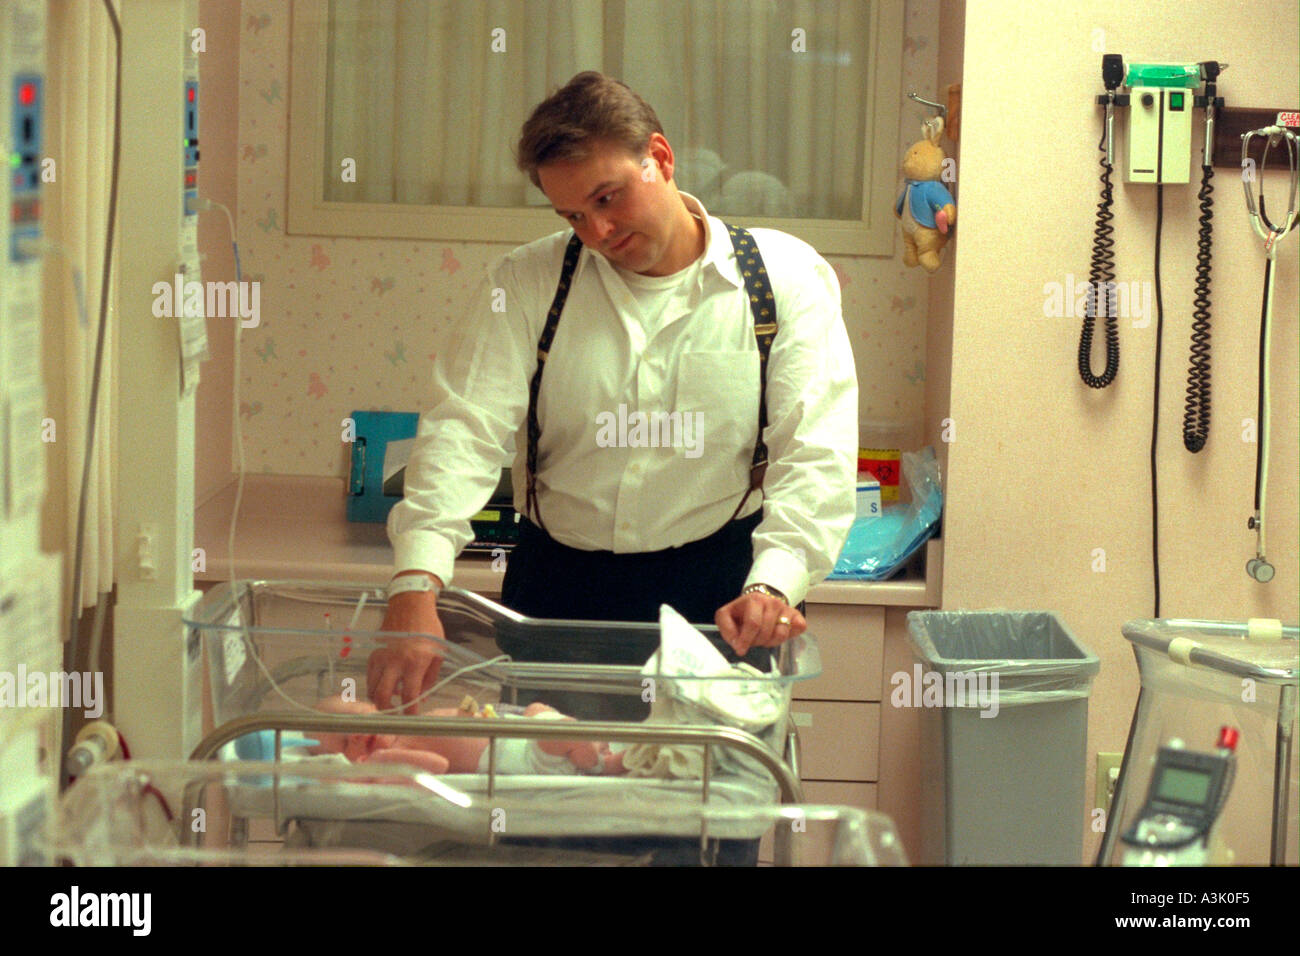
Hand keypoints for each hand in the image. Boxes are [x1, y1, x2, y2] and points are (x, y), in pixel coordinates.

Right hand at [368, 589, 444, 713]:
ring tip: (389, 703)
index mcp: (415, 662)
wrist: (410, 605)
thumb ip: (430, 678)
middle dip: (387, 711)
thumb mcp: (438, 653)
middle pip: (382, 696)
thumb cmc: (428, 628)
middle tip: (394, 715)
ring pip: (372, 688)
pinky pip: (369, 677)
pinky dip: (374, 686)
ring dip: (379, 700)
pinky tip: (385, 686)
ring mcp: (381, 657)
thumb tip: (421, 697)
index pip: (409, 695)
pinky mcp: (373, 653)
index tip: (411, 719)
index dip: (409, 712)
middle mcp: (395, 661)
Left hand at [714, 591, 805, 655]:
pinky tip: (777, 633)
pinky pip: (799, 628)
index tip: (741, 650)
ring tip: (764, 636)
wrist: (760, 601)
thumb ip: (726, 629)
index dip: (746, 639)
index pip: (753, 623)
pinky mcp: (796, 615)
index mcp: (755, 600)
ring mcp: (786, 608)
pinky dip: (790, 635)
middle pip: (766, 632)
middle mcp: (772, 602)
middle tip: (752, 639)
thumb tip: (738, 644)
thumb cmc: (743, 612)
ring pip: (782, 634)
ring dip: (770, 642)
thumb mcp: (727, 616)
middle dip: (757, 642)